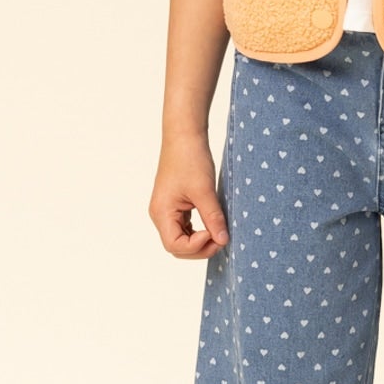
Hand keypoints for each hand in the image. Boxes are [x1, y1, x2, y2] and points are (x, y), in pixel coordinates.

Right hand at [149, 130, 229, 258]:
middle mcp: (160, 214)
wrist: (184, 136)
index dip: (195, 246)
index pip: (174, 245)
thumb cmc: (190, 159)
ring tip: (219, 232)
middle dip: (199, 248)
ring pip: (181, 239)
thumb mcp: (205, 190)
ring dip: (200, 241)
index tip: (214, 234)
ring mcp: (167, 211)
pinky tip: (213, 226)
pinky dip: (198, 232)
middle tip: (221, 238)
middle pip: (176, 246)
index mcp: (161, 212)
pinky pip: (185, 227)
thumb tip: (223, 241)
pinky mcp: (175, 205)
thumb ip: (213, 218)